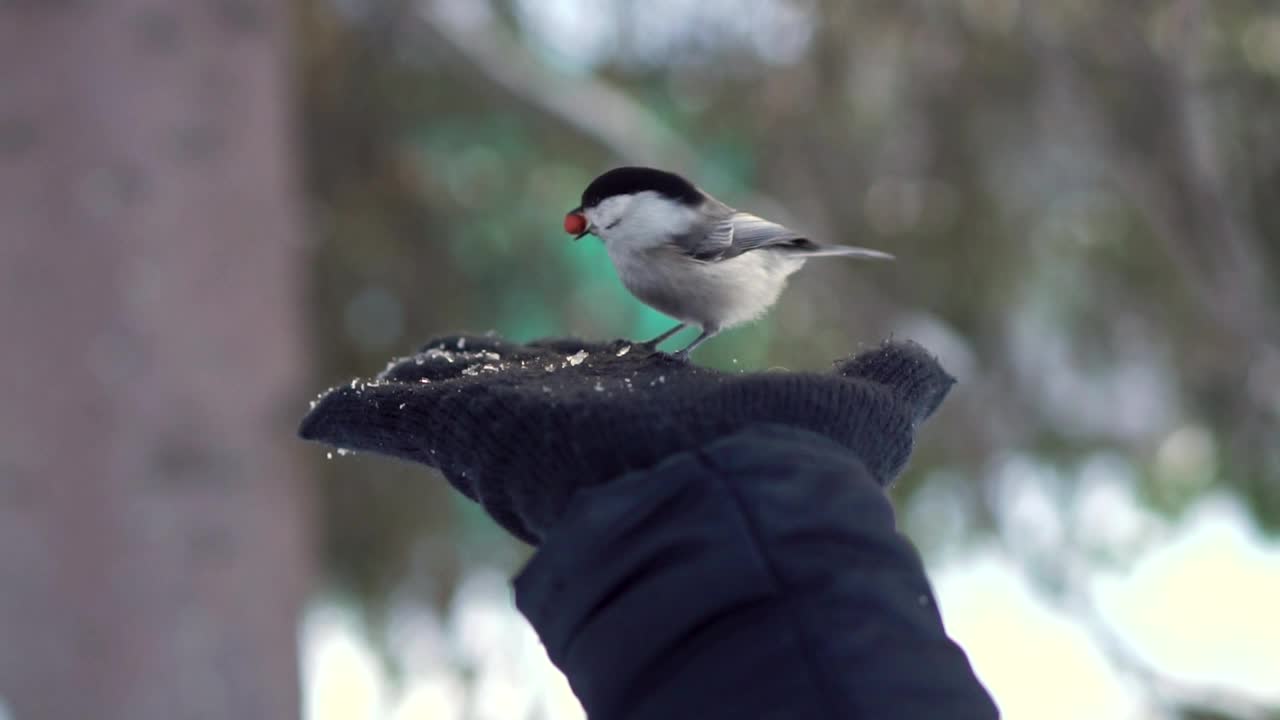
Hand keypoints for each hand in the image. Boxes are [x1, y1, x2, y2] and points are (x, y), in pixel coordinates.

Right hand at [298, 335, 953, 543]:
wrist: (730, 523)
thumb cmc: (792, 478)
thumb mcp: (860, 417)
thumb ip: (897, 387)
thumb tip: (942, 365)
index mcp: (642, 416)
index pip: (591, 390)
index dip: (564, 376)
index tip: (554, 363)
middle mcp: (575, 426)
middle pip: (510, 397)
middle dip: (476, 383)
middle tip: (441, 372)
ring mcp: (518, 433)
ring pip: (451, 406)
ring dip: (419, 395)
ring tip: (391, 388)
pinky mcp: (471, 435)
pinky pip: (392, 424)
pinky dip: (354, 419)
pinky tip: (316, 419)